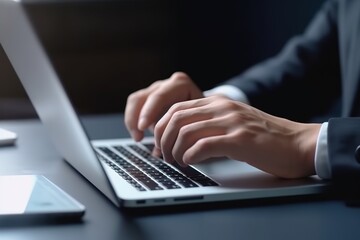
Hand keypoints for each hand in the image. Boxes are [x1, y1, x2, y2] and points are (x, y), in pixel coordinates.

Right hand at [124, 72, 202, 141]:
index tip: (143, 127)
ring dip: (133, 120)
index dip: (149, 112)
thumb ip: (184, 131)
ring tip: (138, 138)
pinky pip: (134, 108)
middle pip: (144, 96)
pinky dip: (133, 123)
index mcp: (180, 85)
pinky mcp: (148, 100)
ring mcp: (155, 91)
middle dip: (137, 117)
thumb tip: (170, 150)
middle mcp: (166, 85)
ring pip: (135, 100)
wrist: (205, 112)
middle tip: (139, 136)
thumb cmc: (203, 118)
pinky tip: (139, 137)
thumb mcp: (198, 121)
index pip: (160, 96)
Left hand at [154, 95, 320, 178]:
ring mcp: (232, 122)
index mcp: (219, 102)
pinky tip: (190, 163)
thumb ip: (210, 123)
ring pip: (186, 131)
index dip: (161, 126)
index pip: (176, 108)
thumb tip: (181, 138)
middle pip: (176, 118)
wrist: (298, 143)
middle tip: (164, 155)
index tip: (159, 143)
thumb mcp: (233, 122)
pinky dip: (191, 156)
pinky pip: (204, 145)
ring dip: (175, 150)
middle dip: (163, 139)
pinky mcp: (240, 139)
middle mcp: (223, 108)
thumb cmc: (265, 138)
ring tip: (176, 162)